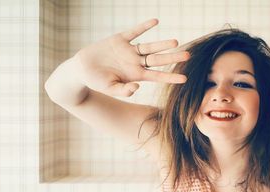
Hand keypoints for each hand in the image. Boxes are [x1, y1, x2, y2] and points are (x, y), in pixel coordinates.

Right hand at [74, 18, 189, 96]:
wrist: (82, 69)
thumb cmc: (96, 82)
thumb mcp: (110, 89)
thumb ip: (124, 90)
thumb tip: (137, 88)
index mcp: (136, 75)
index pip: (157, 76)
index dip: (171, 77)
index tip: (185, 79)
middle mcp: (136, 62)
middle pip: (158, 60)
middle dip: (173, 58)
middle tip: (188, 55)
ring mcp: (129, 50)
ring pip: (150, 46)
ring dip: (162, 44)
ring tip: (176, 42)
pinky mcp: (119, 39)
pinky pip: (134, 32)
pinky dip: (144, 26)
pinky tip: (155, 21)